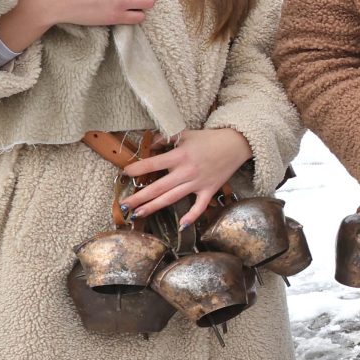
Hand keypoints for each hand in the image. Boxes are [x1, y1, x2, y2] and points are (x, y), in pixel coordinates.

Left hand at [123, 127, 252, 223]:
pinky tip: (181, 225)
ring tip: (137, 214)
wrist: (236, 144)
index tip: (125, 173)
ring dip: (154, 207)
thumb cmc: (209, 139)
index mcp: (180, 156)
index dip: (137, 169)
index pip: (153, 164)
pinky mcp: (209, 190)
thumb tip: (150, 145)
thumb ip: (166, 137)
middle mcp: (187, 172)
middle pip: (159, 187)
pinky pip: (200, 206)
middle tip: (124, 205)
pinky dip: (192, 216)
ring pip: (172, 198)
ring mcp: (198, 183)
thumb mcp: (186, 133)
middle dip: (139, 197)